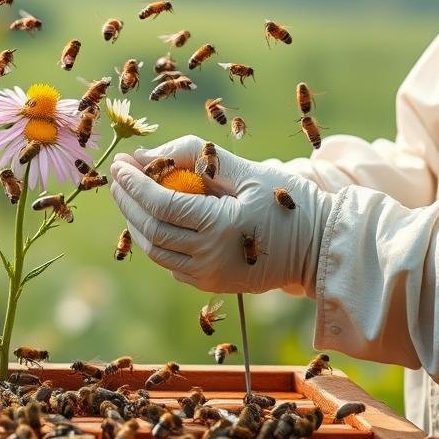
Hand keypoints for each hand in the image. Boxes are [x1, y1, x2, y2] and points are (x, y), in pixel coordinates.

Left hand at [109, 135, 333, 294]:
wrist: (321, 246)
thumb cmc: (289, 201)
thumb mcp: (246, 169)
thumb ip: (195, 156)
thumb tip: (145, 154)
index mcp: (220, 227)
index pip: (160, 204)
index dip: (133, 183)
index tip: (120, 162)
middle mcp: (210, 258)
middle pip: (150, 229)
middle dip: (127, 201)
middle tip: (117, 175)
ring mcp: (210, 277)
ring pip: (156, 251)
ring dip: (136, 222)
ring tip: (129, 195)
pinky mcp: (213, 285)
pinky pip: (172, 265)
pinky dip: (157, 241)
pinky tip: (154, 219)